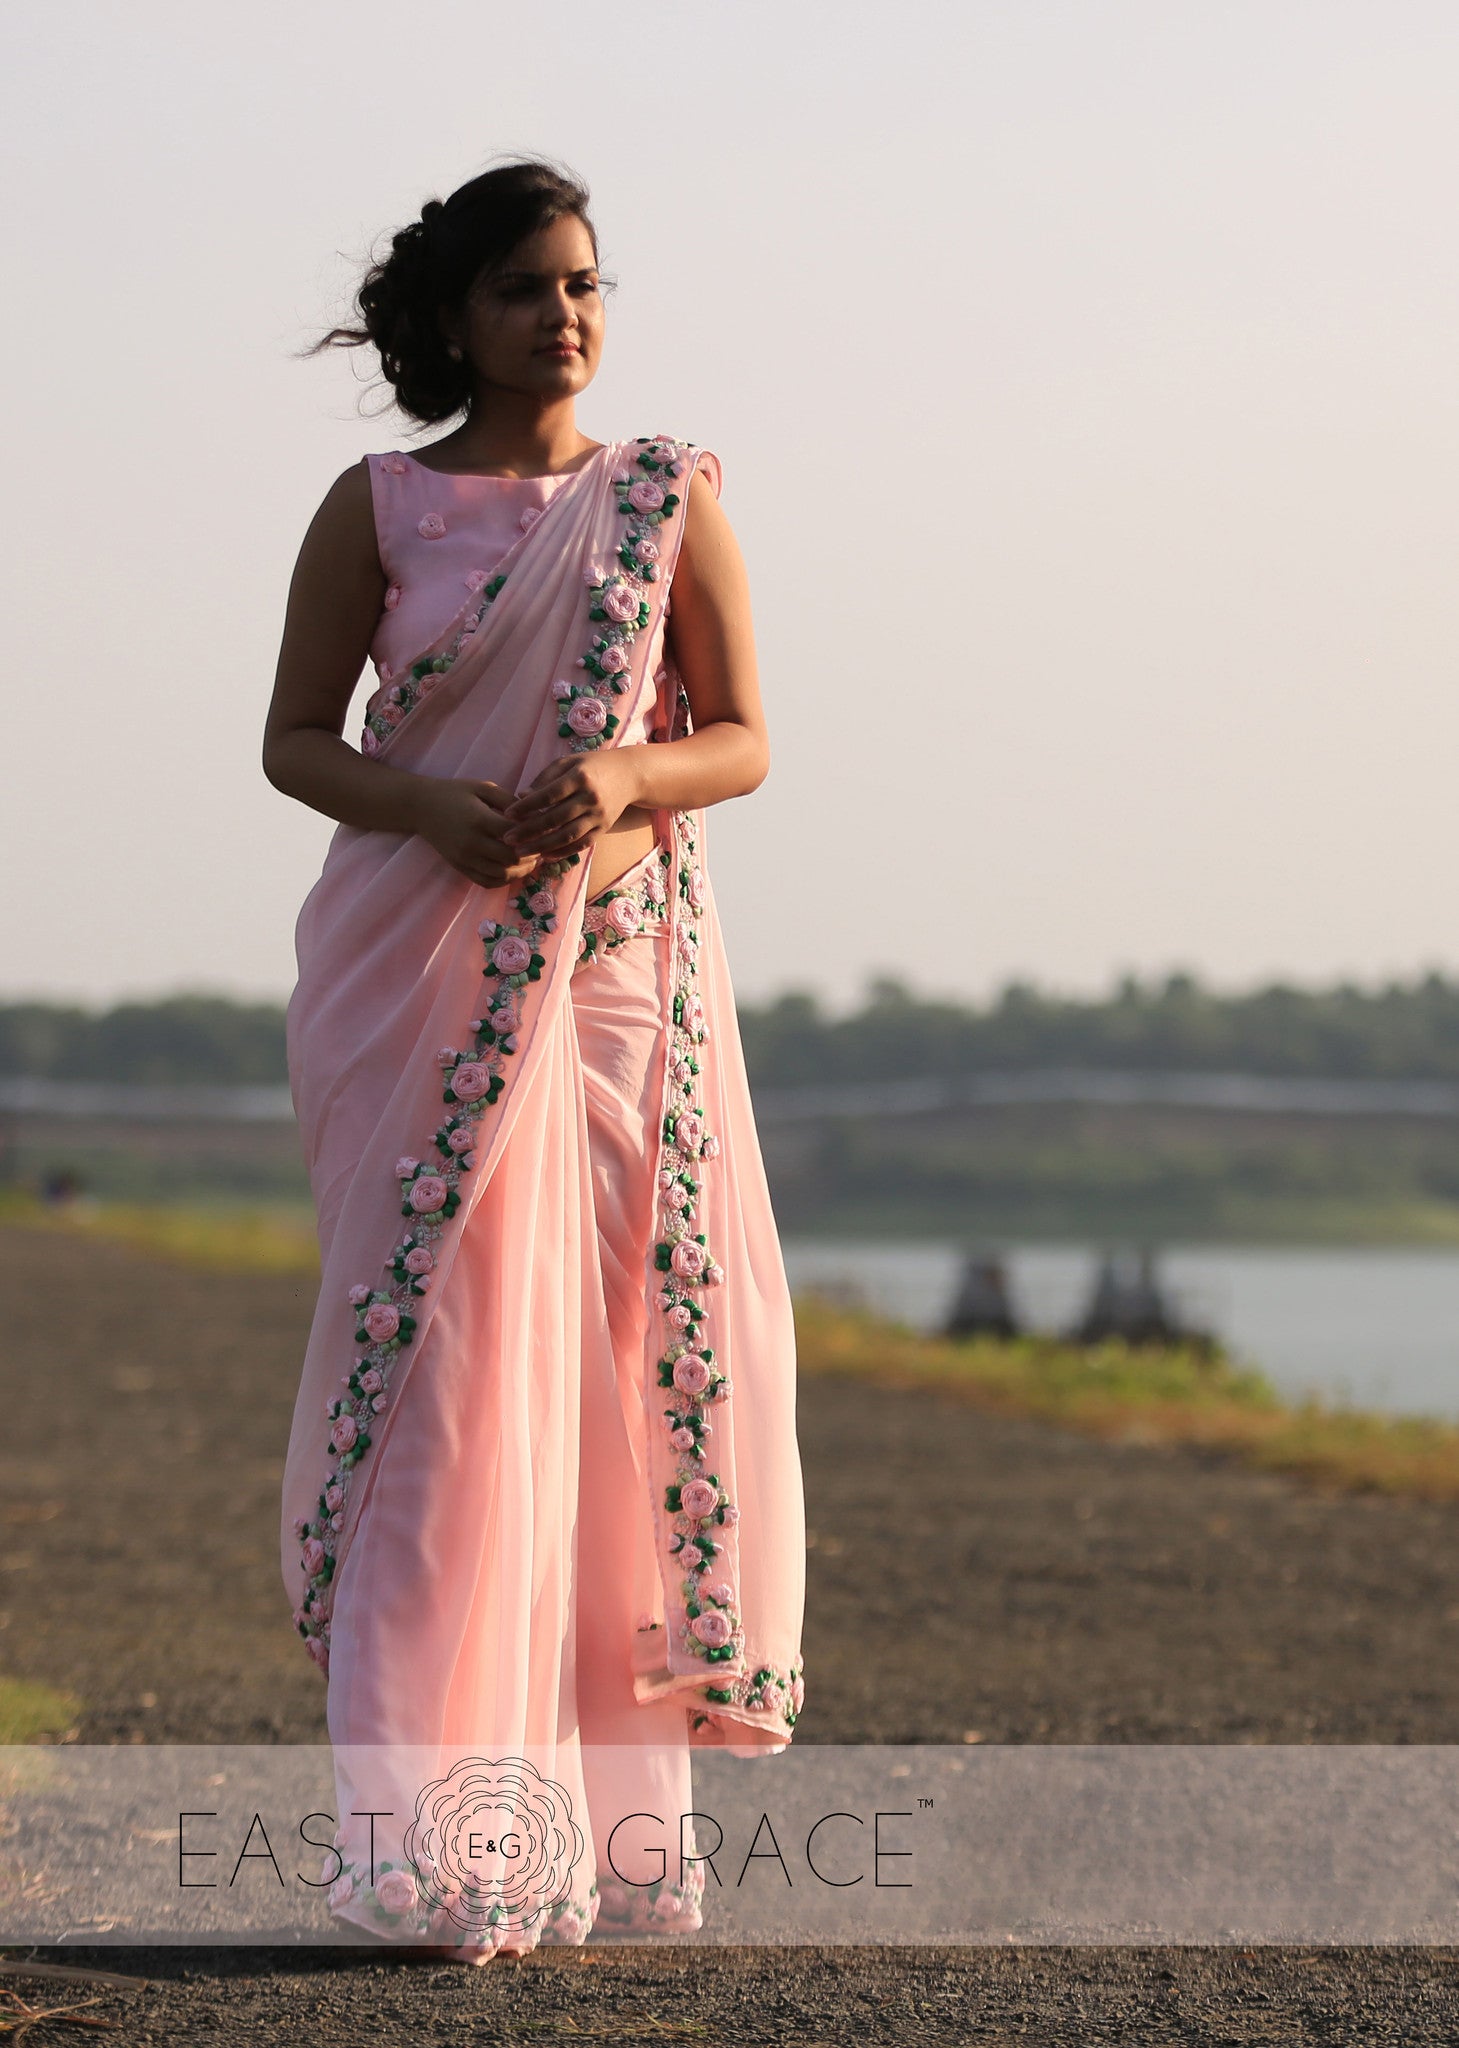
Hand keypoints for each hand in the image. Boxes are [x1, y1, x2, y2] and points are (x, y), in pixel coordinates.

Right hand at [412, 777, 550, 888]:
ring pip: (501, 875)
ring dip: (521, 871)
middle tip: (541, 849)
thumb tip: (535, 814)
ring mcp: (465, 858)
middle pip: (511, 859)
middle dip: (532, 856)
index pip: (515, 834)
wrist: (420, 808)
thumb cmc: (454, 793)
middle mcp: (472, 843)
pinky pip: (487, 882)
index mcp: (479, 819)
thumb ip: (509, 800)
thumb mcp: (482, 788)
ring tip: (531, 861)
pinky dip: (504, 880)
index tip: (544, 832)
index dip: (534, 835)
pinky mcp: (460, 867)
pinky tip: (513, 870)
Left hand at [502, 752, 636, 859]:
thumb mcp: (568, 762)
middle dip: (529, 831)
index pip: (548, 795)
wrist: (629, 775)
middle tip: (507, 839)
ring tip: (521, 853)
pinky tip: (545, 856)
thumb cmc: (592, 765)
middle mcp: (591, 797)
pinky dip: (562, 852)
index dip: (526, 806)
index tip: (508, 814)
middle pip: (555, 818)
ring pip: (567, 836)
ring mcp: (599, 815)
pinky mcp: (604, 828)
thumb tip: (521, 796)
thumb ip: (544, 778)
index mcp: (580, 777)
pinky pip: (581, 844)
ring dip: (542, 846)